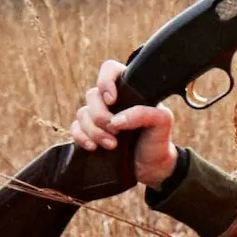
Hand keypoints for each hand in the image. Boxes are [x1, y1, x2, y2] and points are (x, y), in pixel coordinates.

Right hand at [69, 59, 178, 187]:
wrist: (151, 167)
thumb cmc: (158, 139)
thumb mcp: (162, 122)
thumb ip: (144, 113)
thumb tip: (116, 119)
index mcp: (129, 89)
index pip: (110, 69)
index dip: (105, 81)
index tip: (112, 100)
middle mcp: (112, 101)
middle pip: (92, 95)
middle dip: (100, 116)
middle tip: (115, 130)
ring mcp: (99, 116)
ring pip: (82, 113)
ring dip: (94, 131)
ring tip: (112, 145)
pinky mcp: (90, 133)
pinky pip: (75, 128)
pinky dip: (81, 137)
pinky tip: (94, 147)